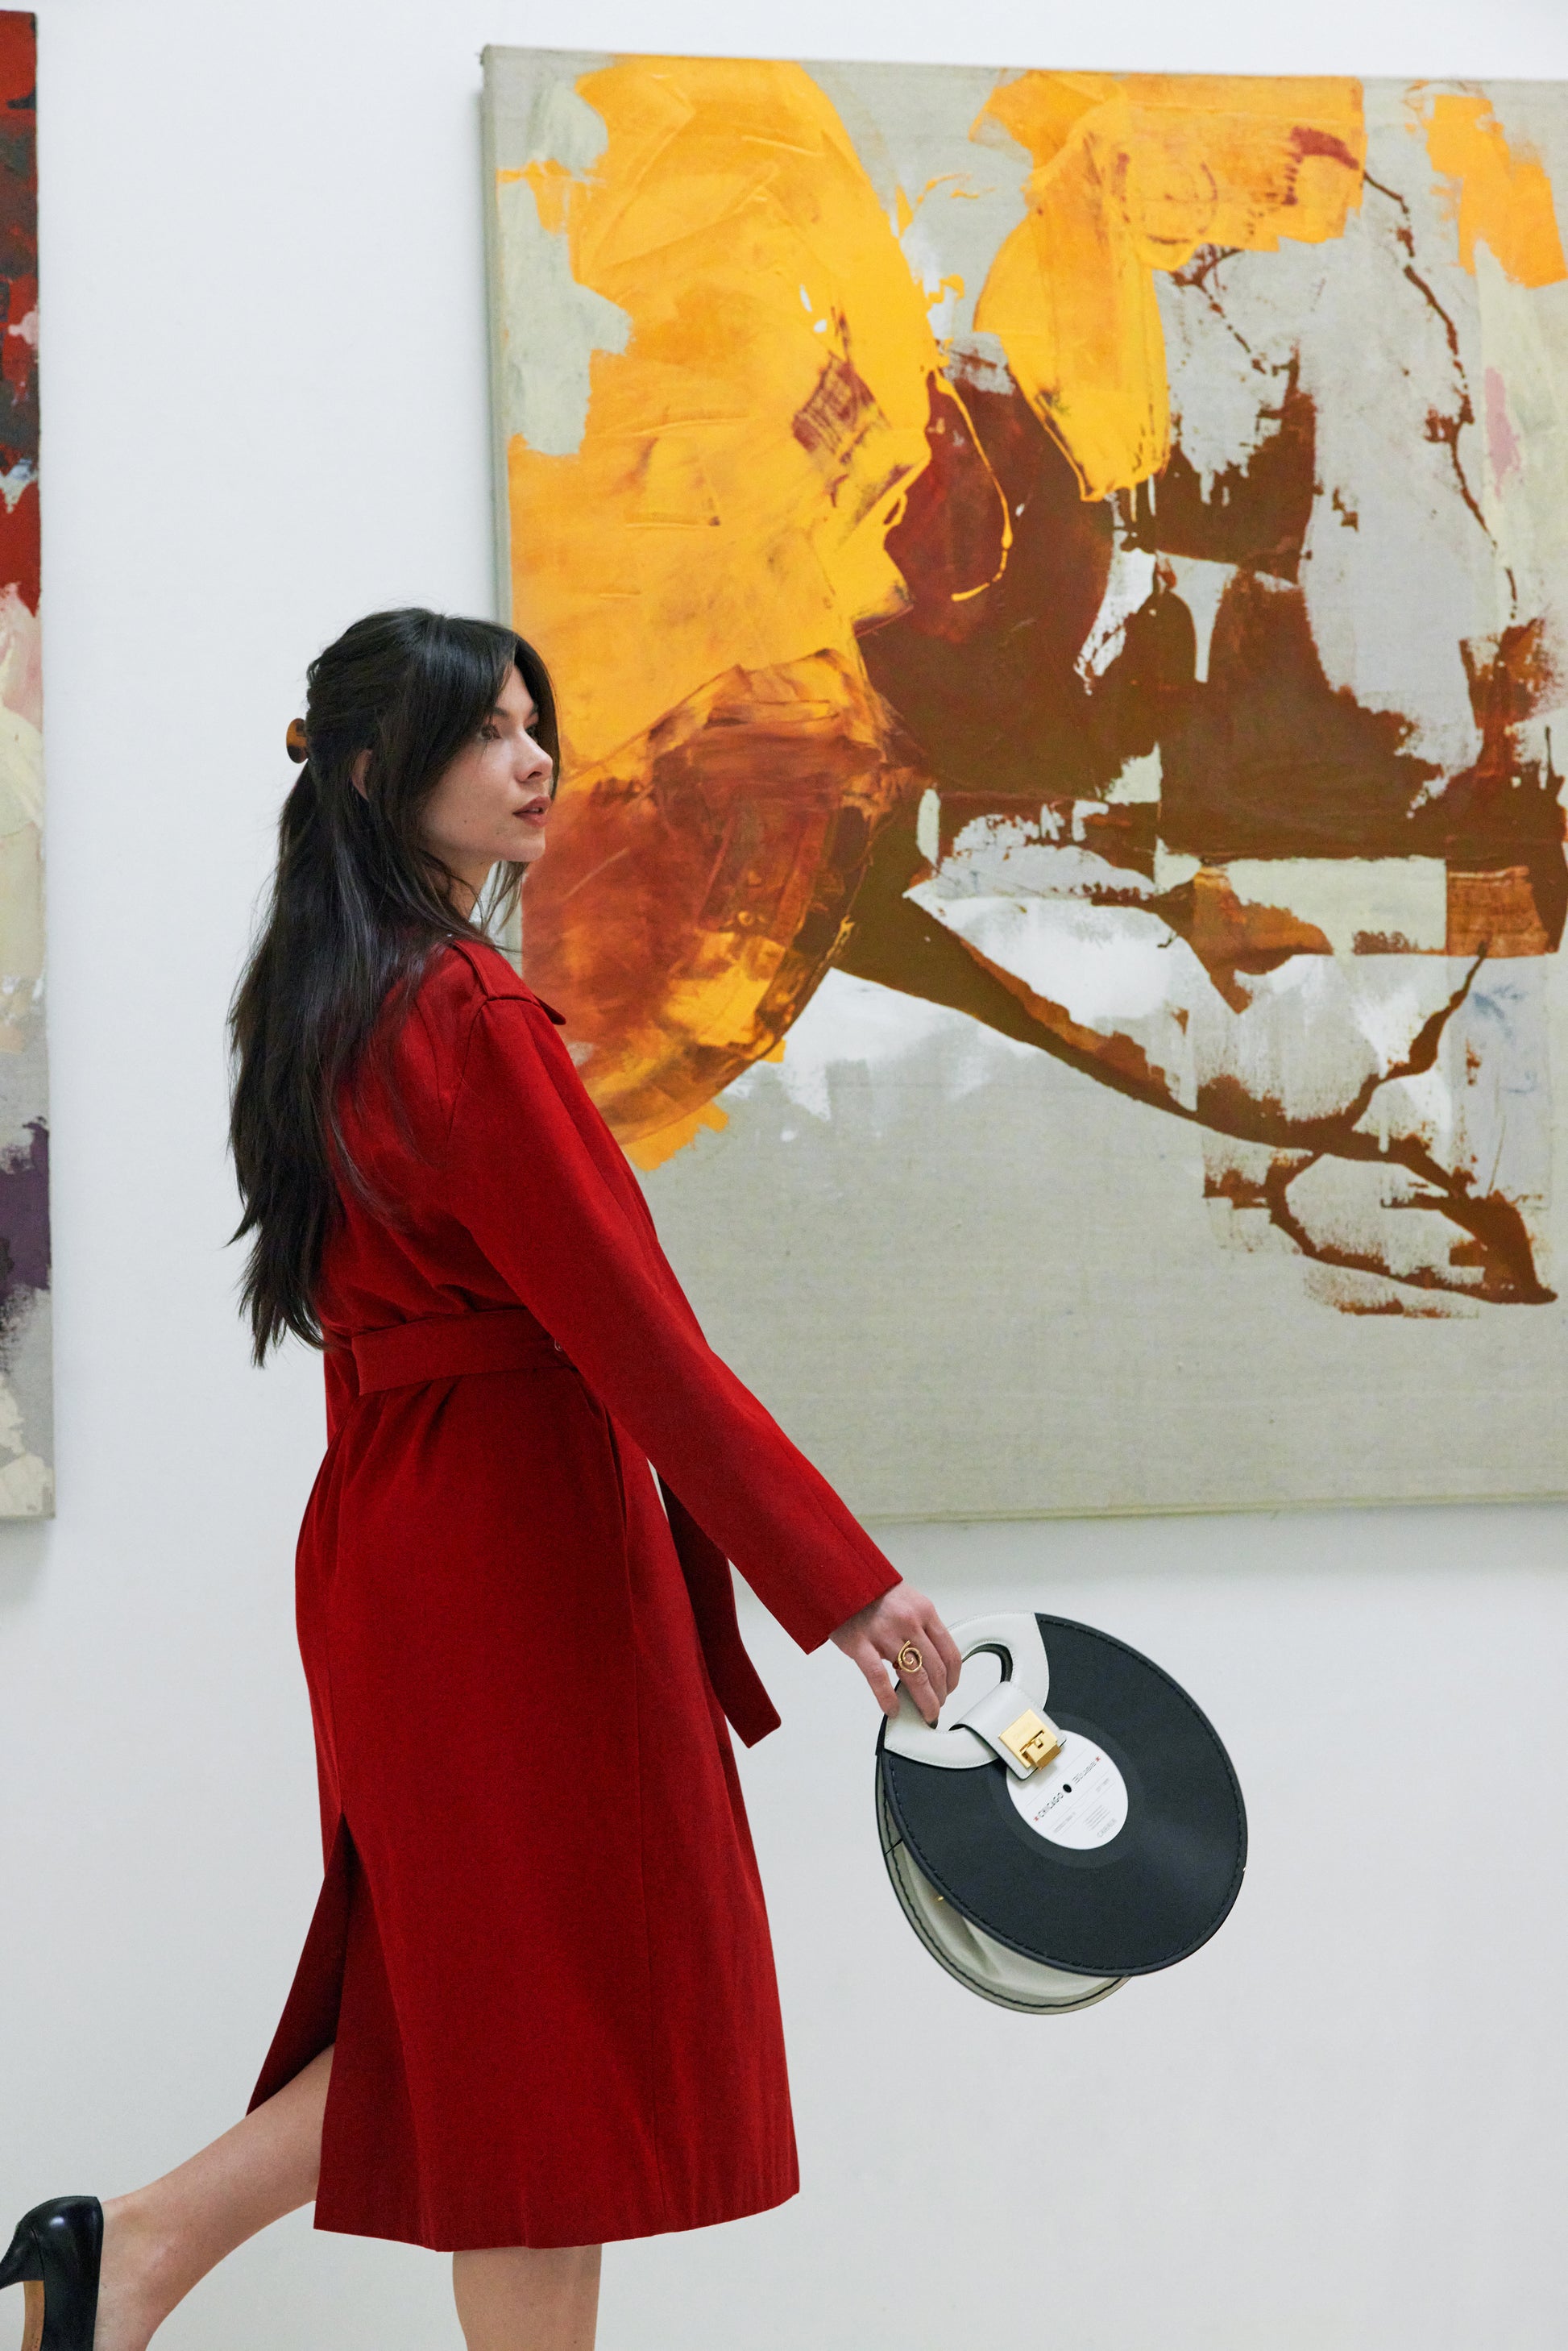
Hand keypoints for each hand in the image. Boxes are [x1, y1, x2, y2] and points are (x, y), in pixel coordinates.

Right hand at [830, 1581, 962, 1726]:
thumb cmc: (870, 1589)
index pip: (949, 1652)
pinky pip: (879, 1678)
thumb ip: (920, 1625)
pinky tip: (893, 1709)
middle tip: (936, 1706)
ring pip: (915, 1676)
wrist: (837, 1575)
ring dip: (924, 1701)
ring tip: (925, 1713)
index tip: (949, 1688)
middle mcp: (908, 1621)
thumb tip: (931, 1656)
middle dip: (939, 1694)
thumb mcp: (906, 1600)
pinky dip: (888, 1698)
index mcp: (923, 1610)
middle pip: (935, 1668)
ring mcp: (884, 1633)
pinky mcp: (860, 1643)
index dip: (953, 1677)